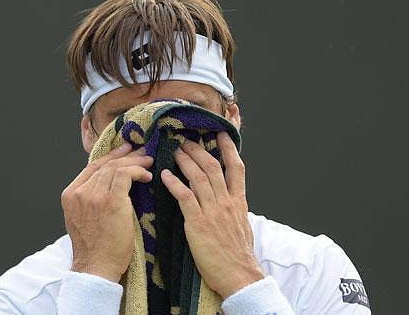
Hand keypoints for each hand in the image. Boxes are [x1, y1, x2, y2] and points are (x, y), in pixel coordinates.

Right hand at [61, 143, 153, 282]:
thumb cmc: (95, 248)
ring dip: (135, 163)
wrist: (96, 267)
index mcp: (70, 195)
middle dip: (126, 156)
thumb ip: (91, 199)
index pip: (92, 167)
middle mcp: (80, 192)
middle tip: (142, 153)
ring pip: (115, 167)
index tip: (125, 150)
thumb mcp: (84, 218)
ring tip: (148, 164)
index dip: (111, 156)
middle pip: (104, 164)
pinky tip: (146, 177)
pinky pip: (125, 176)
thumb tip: (112, 183)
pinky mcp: (110, 202)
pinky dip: (138, 172)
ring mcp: (93, 196)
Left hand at [161, 131, 263, 298]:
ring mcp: (212, 211)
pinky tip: (165, 175)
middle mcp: (226, 202)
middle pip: (213, 166)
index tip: (222, 133)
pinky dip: (174, 183)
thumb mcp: (243, 227)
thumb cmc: (238, 256)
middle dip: (199, 150)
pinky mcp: (198, 223)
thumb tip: (230, 201)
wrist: (239, 276)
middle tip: (186, 139)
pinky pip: (185, 197)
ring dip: (185, 161)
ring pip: (198, 177)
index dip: (229, 148)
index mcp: (238, 202)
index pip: (237, 168)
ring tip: (175, 150)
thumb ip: (234, 210)